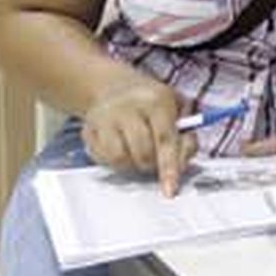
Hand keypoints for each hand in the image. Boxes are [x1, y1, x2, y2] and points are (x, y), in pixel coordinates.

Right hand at [83, 76, 196, 196]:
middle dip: (152, 165)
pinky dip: (113, 162)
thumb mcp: (180, 108)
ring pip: (119, 160)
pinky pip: (101, 160)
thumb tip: (182, 163)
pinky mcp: (88, 130)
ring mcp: (104, 118)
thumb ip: (187, 135)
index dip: (170, 167)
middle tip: (155, 160)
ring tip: (137, 154)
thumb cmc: (155, 103)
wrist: (116, 87)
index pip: (165, 139)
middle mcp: (127, 107)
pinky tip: (121, 148)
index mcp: (156, 100)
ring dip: (132, 165)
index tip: (170, 189)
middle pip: (142, 153)